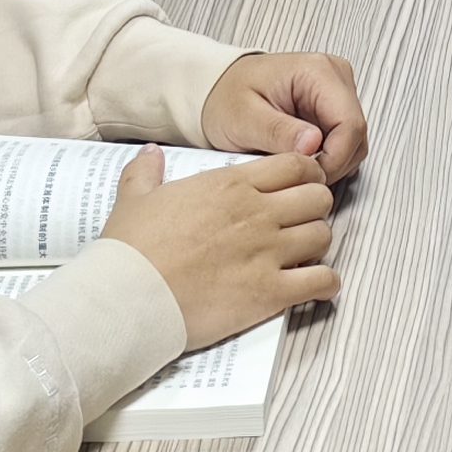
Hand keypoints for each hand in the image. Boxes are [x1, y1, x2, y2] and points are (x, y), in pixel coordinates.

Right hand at [102, 149, 338, 347]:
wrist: (126, 298)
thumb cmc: (131, 251)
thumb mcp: (134, 199)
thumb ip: (146, 170)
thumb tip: (150, 153)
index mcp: (231, 185)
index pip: (296, 165)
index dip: (307, 174)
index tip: (303, 184)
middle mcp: (257, 213)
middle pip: (318, 197)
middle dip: (316, 207)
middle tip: (304, 220)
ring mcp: (266, 252)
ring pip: (323, 235)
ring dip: (319, 244)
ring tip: (306, 254)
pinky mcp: (268, 293)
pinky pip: (320, 281)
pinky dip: (326, 284)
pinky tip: (318, 287)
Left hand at [202, 49, 368, 181]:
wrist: (220, 89)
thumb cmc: (228, 97)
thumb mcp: (244, 118)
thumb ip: (279, 131)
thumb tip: (314, 145)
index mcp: (316, 71)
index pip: (350, 123)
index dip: (335, 158)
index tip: (311, 176)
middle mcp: (334, 76)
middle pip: (356, 133)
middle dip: (332, 163)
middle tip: (300, 177)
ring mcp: (337, 91)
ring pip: (354, 141)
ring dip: (331, 162)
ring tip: (297, 167)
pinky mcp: (333, 107)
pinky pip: (344, 141)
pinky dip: (328, 157)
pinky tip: (302, 160)